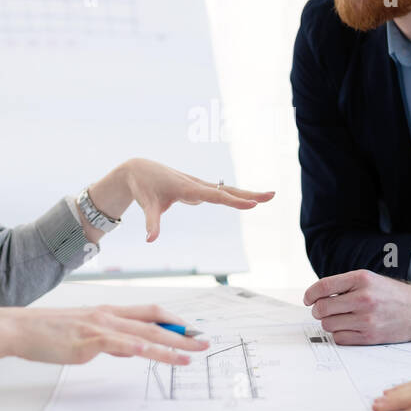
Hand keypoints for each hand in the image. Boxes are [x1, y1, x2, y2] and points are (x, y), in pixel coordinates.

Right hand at [0, 303, 210, 365]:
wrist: (20, 328)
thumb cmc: (51, 332)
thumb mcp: (87, 332)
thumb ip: (112, 340)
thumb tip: (133, 349)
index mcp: (110, 312)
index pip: (152, 312)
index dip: (176, 320)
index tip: (194, 331)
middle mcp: (109, 316)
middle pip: (155, 322)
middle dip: (183, 334)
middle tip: (205, 343)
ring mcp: (97, 327)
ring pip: (141, 334)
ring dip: (168, 346)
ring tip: (188, 356)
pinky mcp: (84, 341)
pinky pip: (113, 343)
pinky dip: (131, 346)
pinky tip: (146, 350)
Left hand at [87, 159, 273, 241]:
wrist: (138, 170)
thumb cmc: (143, 186)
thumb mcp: (146, 204)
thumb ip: (151, 222)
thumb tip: (150, 240)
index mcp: (187, 187)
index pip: (215, 195)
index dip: (234, 201)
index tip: (253, 204)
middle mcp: (197, 185)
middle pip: (228, 191)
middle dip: (250, 193)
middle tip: (272, 195)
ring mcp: (198, 187)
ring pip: (226, 191)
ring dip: (246, 194)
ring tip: (267, 197)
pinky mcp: (196, 190)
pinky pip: (219, 193)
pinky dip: (234, 196)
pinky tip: (245, 200)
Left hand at [302, 269, 410, 344]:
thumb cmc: (392, 295)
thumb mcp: (370, 280)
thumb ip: (344, 286)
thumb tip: (316, 297)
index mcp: (361, 279)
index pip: (323, 287)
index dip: (310, 294)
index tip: (307, 299)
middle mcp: (364, 298)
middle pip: (322, 308)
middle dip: (318, 310)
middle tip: (322, 311)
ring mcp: (367, 319)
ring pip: (329, 325)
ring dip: (329, 323)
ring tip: (340, 318)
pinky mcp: (370, 336)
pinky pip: (340, 338)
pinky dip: (339, 334)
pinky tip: (348, 328)